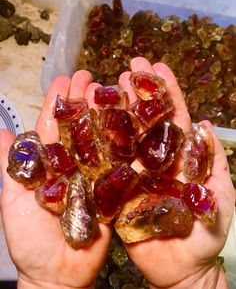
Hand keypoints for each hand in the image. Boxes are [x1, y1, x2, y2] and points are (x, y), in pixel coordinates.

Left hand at [0, 71, 110, 288]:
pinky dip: (124, 145)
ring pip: (100, 140)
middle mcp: (72, 165)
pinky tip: (131, 126)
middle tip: (91, 78)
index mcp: (48, 164)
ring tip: (110, 92)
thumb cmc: (29, 241)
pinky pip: (118, 166)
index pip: (52, 126)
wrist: (56, 274)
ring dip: (105, 116)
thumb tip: (1, 130)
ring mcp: (93, 176)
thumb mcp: (13, 199)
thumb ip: (11, 165)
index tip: (65, 80)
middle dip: (83, 101)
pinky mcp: (111, 191)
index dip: (58, 102)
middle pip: (79, 127)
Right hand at [118, 57, 234, 288]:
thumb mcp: (220, 197)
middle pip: (146, 121)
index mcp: (181, 158)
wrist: (182, 269)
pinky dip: (100, 146)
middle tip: (128, 67)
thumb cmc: (206, 237)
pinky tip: (89, 125)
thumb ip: (215, 164)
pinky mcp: (119, 192)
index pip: (174, 117)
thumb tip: (205, 125)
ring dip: (116, 112)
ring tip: (105, 87)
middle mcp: (156, 160)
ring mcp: (136, 174)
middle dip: (139, 93)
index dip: (166, 92)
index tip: (157, 67)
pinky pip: (108, 166)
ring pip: (124, 138)